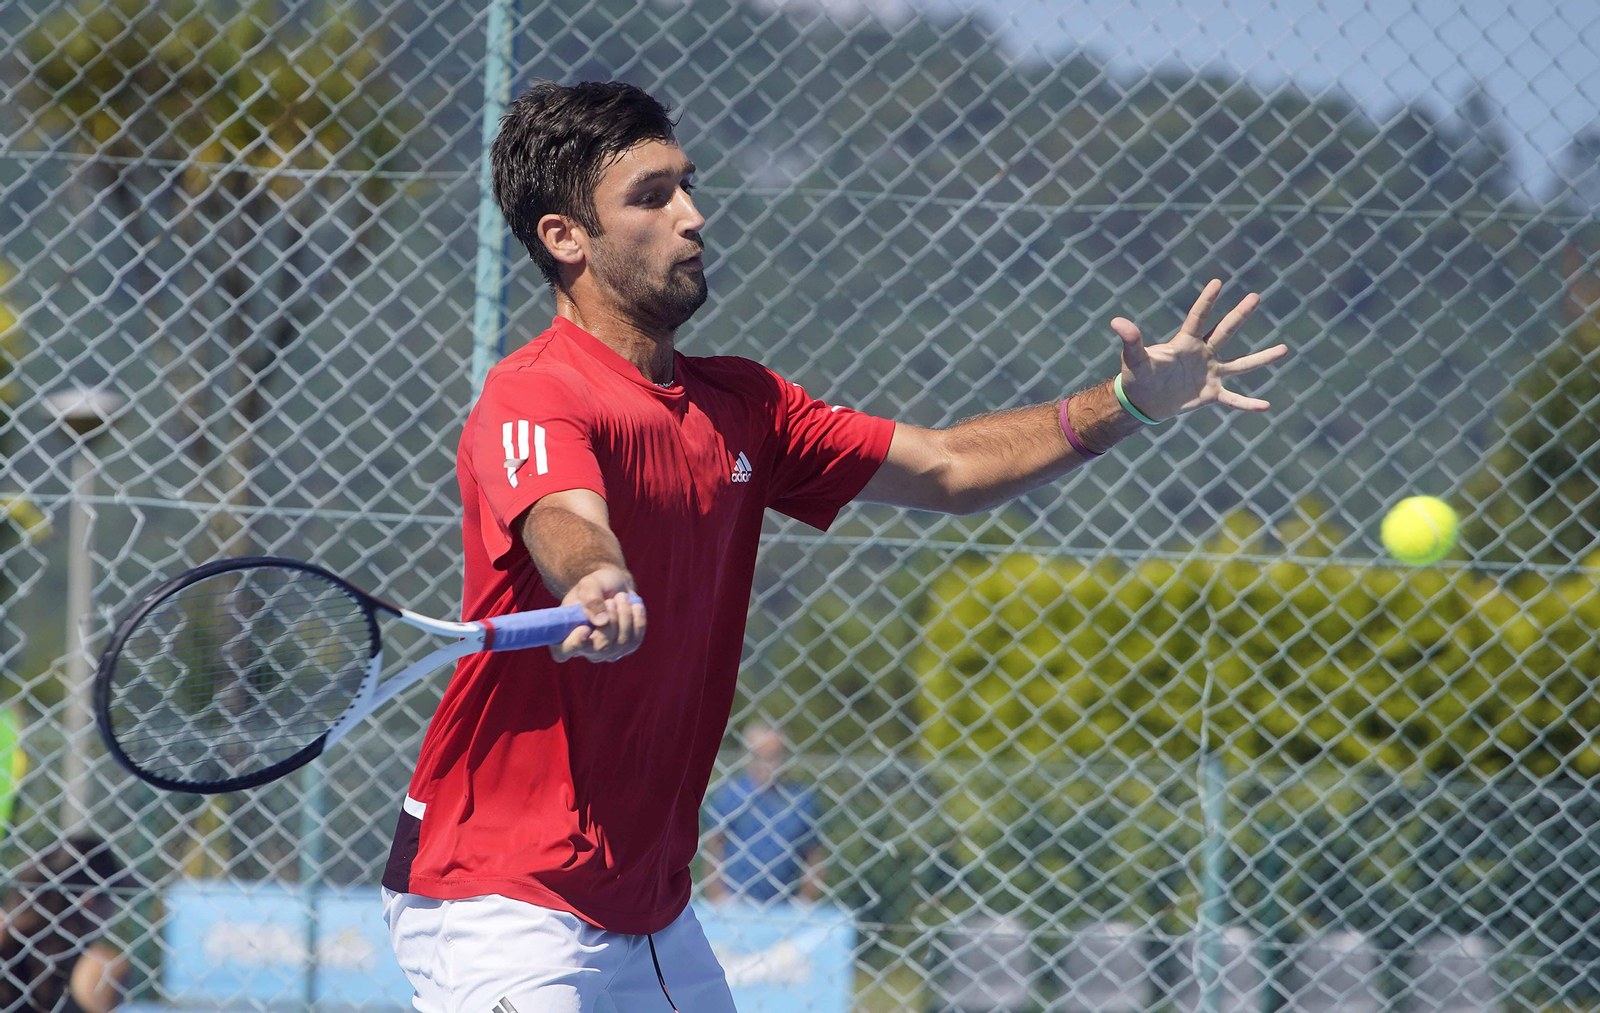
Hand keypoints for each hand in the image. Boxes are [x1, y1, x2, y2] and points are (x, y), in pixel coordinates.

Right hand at [551, 565, 646, 662]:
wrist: (613, 587)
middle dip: (611, 622)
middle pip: (600, 648)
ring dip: (624, 616)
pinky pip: (635, 640)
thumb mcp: (589, 584)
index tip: (584, 629)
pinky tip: (634, 606)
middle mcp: (585, 649)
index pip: (563, 652)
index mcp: (565, 635)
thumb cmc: (595, 587)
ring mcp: (607, 652)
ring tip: (621, 597)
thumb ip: (591, 599)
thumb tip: (601, 621)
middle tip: (611, 601)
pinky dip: (637, 619)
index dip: (573, 645)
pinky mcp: (626, 648)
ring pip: (621, 644)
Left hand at [1112, 279, 1288, 420]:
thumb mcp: (1134, 360)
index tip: (1218, 282)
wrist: (1144, 402)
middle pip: (1225, 331)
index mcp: (1185, 343)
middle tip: (1256, 296)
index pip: (1198, 318)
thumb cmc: (1138, 377)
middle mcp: (1203, 354)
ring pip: (1241, 364)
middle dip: (1239, 315)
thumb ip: (1131, 342)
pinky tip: (1266, 406)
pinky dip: (1248, 404)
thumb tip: (1116, 322)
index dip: (1206, 301)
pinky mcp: (1212, 393)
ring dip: (1262, 358)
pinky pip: (1234, 400)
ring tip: (1285, 349)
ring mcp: (1210, 373)